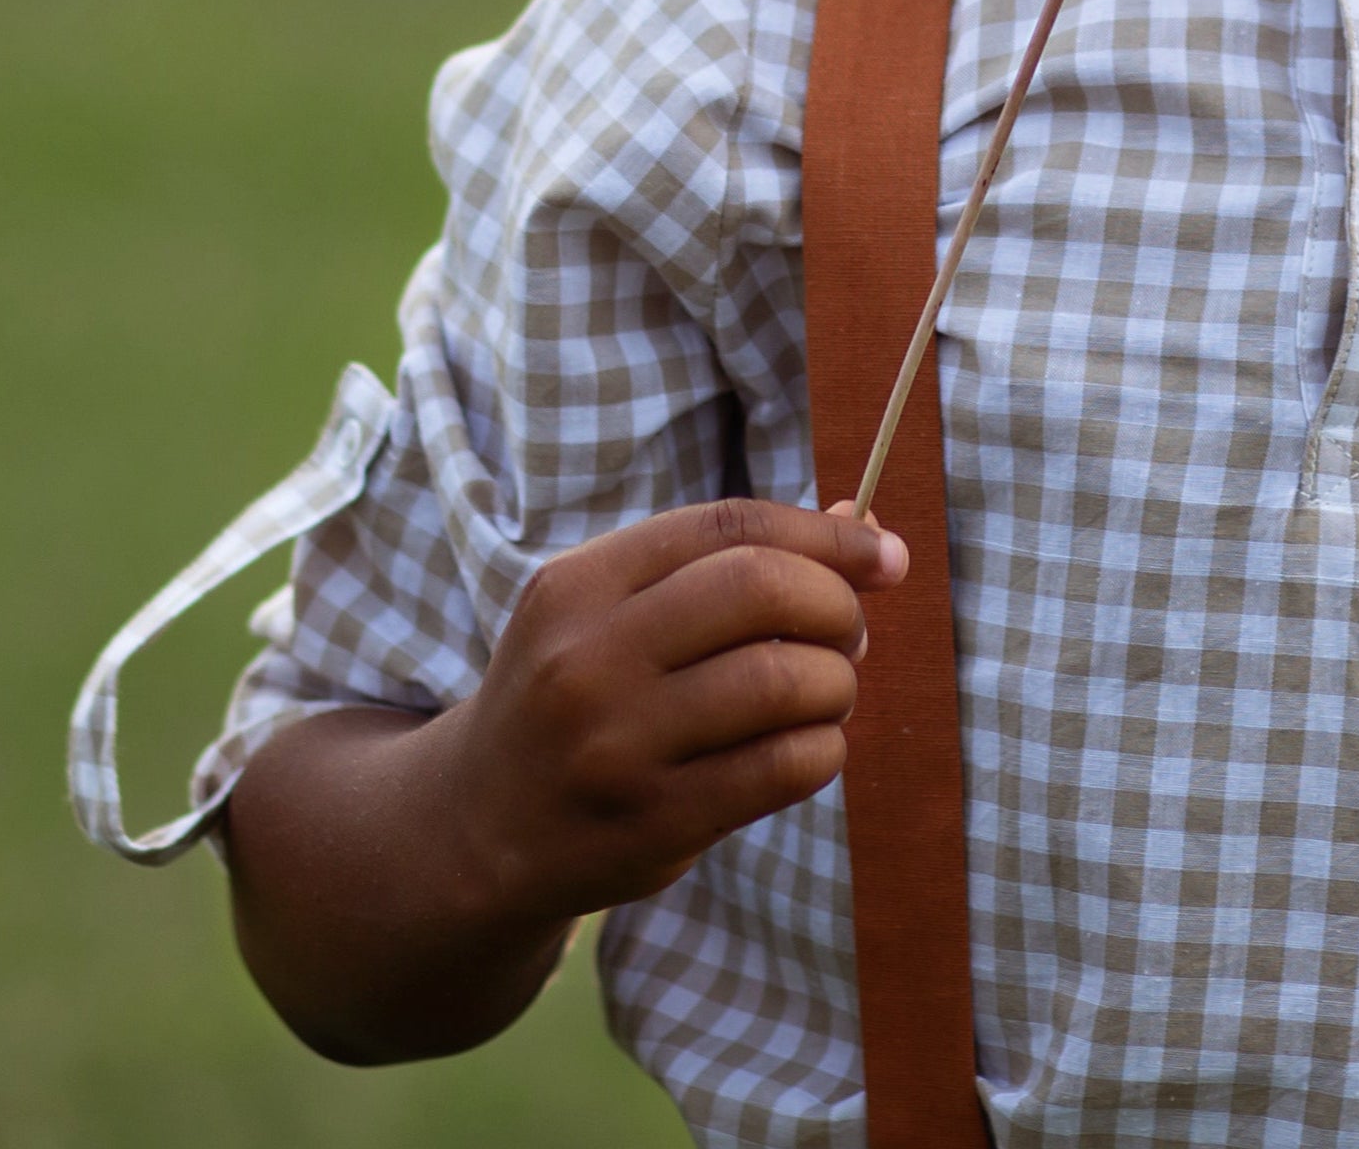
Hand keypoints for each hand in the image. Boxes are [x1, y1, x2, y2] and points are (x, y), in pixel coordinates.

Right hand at [442, 496, 907, 927]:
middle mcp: (589, 660)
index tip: (884, 557)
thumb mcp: (614, 611)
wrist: (473, 831)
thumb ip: (727, 565)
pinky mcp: (652, 823)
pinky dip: (824, 748)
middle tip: (850, 632)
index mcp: (578, 585)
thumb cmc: (578, 695)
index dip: (825, 535)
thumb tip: (868, 527)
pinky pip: (783, 766)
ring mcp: (616, 747)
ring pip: (784, 681)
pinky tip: (809, 747)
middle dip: (837, 603)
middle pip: (763, 589)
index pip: (731, 527)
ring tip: (827, 692)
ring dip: (837, 683)